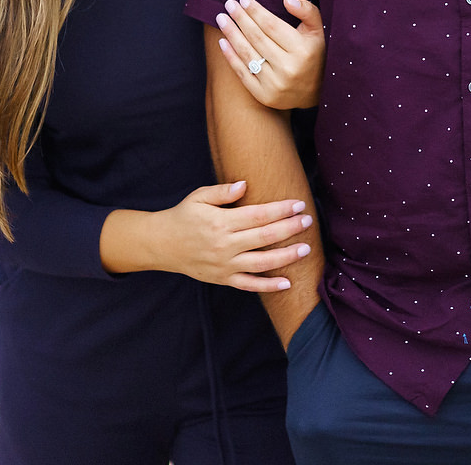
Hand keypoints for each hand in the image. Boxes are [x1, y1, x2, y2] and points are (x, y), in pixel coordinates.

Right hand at [149, 181, 313, 292]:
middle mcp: (225, 244)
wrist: (162, 244)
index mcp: (221, 222)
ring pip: (262, 262)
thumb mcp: (198, 197)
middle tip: (308, 221)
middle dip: (290, 228)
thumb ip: (222, 191)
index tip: (298, 204)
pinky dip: (269, 286)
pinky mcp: (223, 278)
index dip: (281, 210)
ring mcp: (225, 264)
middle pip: (265, 236)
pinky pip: (250, 285)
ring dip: (286, 256)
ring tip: (305, 249)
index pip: (258, 215)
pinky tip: (287, 283)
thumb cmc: (184, 216)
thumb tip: (245, 185)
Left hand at [215, 0, 324, 109]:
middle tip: (229, 4)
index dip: (256, 12)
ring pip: (247, 53)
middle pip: (257, 38)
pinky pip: (242, 73)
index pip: (272, 26)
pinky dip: (230, 56)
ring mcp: (275, 84)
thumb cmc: (313, 55)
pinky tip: (222, 41)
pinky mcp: (264, 95)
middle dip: (240, 19)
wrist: (314, 93)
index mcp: (302, 50)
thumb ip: (307, 11)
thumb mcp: (318, 32)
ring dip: (231, 34)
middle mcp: (288, 68)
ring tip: (221, 19)